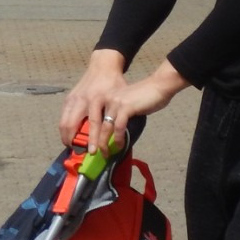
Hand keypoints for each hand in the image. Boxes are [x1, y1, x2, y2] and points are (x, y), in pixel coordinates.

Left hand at [61, 64, 187, 153]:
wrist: (157, 86)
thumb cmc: (139, 98)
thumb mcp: (120, 104)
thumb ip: (111, 114)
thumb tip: (104, 134)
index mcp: (100, 98)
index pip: (87, 117)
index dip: (83, 132)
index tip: (82, 145)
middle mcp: (103, 98)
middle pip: (93, 124)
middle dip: (91, 141)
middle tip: (91, 153)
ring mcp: (114, 102)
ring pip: (105, 127)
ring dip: (104, 143)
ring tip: (105, 153)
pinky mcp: (126, 107)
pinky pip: (118, 126)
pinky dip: (119, 138)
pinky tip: (120, 145)